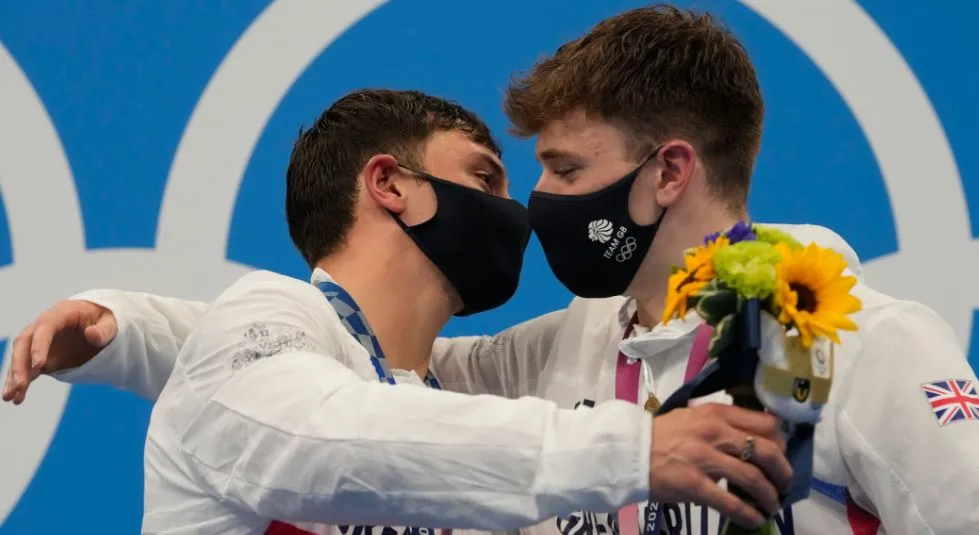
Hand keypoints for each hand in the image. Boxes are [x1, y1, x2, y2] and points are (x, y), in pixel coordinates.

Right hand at [2, 300, 116, 403]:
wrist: (98, 322)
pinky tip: (15, 397)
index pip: (45, 327)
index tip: (40, 366)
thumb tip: (91, 335)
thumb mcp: (111, 322)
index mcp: (61, 314)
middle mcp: (44, 326)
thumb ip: (104, 330)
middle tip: (20, 386)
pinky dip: (21, 382)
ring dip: (15, 377)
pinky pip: (27, 369)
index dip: (40, 345)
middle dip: (20, 365)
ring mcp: (39, 342)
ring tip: (10, 397)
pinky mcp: (40, 356)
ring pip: (21, 357)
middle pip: (24, 343)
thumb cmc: (105, 319)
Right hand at [648, 403, 791, 528]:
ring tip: (772, 505)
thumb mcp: (693, 417)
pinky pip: (730, 503)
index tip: (782, 456)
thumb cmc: (662, 434)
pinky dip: (749, 514)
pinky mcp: (693, 485)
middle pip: (767, 452)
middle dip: (783, 473)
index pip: (765, 424)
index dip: (781, 443)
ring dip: (770, 496)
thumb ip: (722, 422)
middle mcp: (714, 432)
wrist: (629, 451)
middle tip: (785, 485)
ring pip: (753, 479)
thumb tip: (753, 438)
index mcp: (716, 414)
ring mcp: (704, 459)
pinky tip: (756, 520)